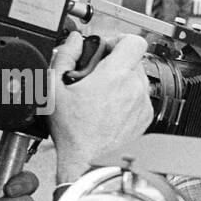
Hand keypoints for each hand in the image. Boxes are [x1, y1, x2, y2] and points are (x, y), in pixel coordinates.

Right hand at [48, 31, 151, 183]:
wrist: (88, 161)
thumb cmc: (73, 132)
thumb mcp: (55, 88)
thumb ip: (65, 56)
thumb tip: (73, 40)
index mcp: (115, 77)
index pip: (134, 41)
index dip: (119, 39)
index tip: (107, 48)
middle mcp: (134, 89)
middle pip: (134, 60)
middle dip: (116, 61)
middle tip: (98, 72)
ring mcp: (142, 105)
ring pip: (138, 79)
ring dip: (122, 80)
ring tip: (101, 92)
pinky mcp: (145, 118)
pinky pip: (140, 98)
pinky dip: (128, 98)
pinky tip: (109, 107)